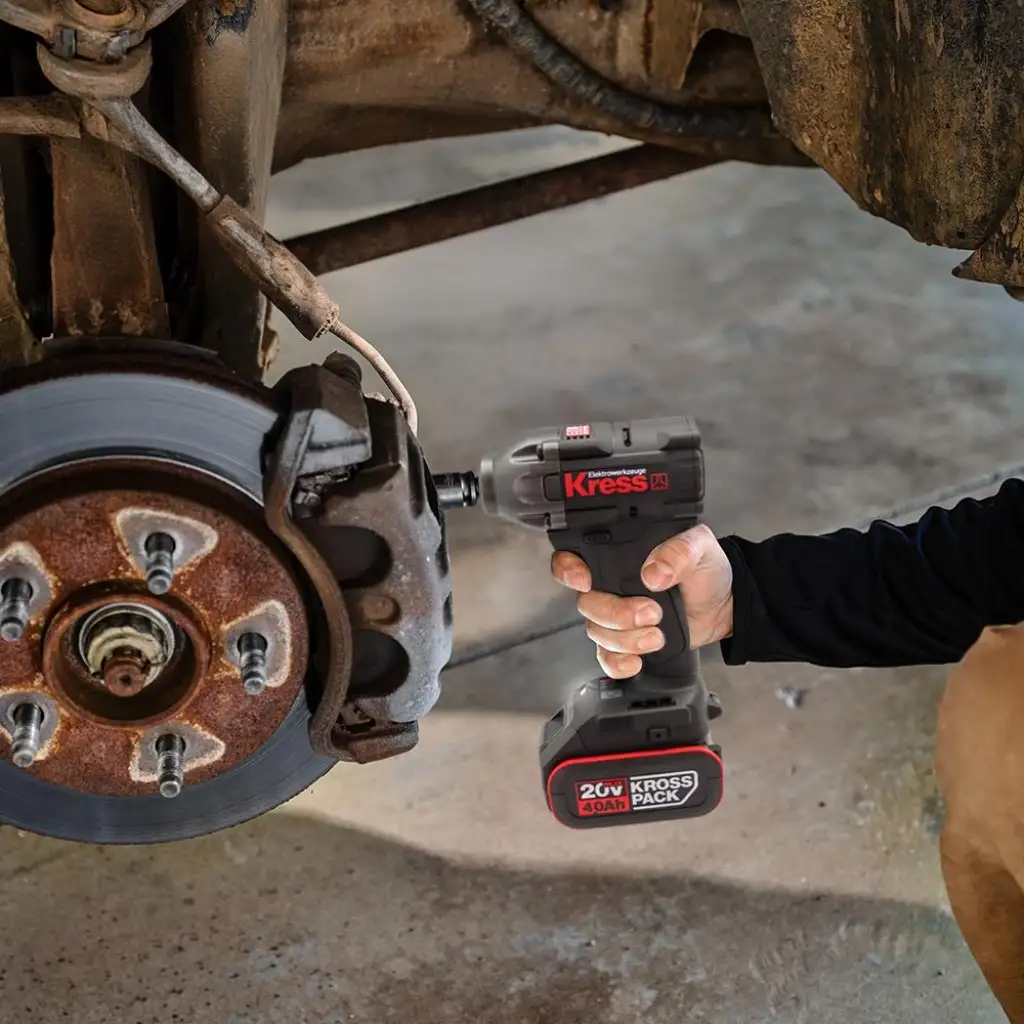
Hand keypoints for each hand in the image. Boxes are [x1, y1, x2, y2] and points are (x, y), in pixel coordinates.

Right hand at [551, 524, 734, 678]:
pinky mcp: (627, 642)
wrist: (725, 605)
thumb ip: (677, 552)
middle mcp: (611, 586)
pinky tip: (637, 661)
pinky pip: (607, 657)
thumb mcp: (699, 546)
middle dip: (615, 613)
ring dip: (625, 638)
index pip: (574, 558)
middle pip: (587, 603)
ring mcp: (617, 616)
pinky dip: (618, 663)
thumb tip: (652, 573)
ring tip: (658, 635)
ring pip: (597, 632)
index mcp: (619, 556)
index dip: (568, 569)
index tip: (585, 580)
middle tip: (651, 612)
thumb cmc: (706, 569)